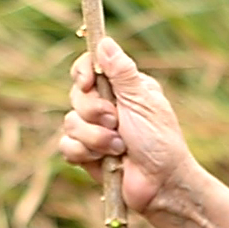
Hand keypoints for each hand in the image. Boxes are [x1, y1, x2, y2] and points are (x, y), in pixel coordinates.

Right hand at [58, 37, 199, 214]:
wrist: (162, 185)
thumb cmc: (160, 142)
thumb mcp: (144, 101)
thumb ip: (122, 73)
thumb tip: (104, 41)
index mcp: (122, 88)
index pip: (89, 67)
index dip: (83, 72)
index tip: (88, 82)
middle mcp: (106, 106)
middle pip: (76, 94)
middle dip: (95, 111)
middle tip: (117, 123)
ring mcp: (94, 130)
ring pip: (70, 122)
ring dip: (95, 137)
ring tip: (119, 148)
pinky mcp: (86, 154)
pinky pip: (66, 146)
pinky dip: (83, 152)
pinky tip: (104, 161)